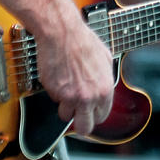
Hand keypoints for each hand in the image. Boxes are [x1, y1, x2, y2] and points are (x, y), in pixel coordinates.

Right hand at [33, 6, 114, 135]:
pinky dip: (55, 92)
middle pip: (85, 127)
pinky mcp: (54, 92)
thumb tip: (104, 88)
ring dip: (65, 105)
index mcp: (104, 90)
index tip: (90, 112)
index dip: (95, 114)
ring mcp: (70, 96)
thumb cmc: (82, 40)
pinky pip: (54, 99)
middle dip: (80, 121)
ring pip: (66, 115)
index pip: (102, 116)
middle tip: (77, 113)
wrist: (62, 32)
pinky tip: (59, 76)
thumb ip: (105, 78)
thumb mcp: (105, 58)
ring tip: (65, 87)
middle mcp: (88, 97)